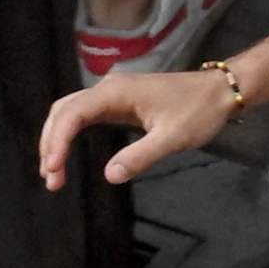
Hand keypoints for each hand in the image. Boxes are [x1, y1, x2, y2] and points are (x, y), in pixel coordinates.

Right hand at [37, 66, 237, 187]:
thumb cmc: (198, 111)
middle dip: (51, 143)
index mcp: (115, 92)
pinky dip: (70, 134)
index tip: (53, 169)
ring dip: (56, 139)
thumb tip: (110, 176)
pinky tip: (67, 154)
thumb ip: (140, 157)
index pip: (72, 115)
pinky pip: (83, 116)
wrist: (219, 91)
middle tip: (50, 179)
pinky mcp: (117, 102)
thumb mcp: (172, 138)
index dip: (57, 142)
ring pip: (70, 112)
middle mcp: (108, 88)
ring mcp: (112, 94)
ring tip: (53, 172)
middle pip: (63, 111)